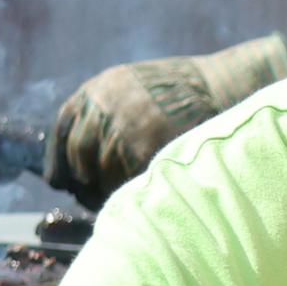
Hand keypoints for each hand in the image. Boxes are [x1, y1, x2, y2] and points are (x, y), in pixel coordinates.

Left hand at [38, 38, 286, 208]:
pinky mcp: (141, 149)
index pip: (62, 129)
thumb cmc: (188, 94)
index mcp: (98, 88)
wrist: (227, 87)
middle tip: (92, 198)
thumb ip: (107, 112)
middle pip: (78, 155)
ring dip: (108, 191)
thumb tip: (80, 158)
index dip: (59, 159)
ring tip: (126, 197)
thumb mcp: (136, 87)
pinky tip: (143, 195)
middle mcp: (102, 105)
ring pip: (100, 174)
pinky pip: (124, 182)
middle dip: (83, 181)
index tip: (62, 180)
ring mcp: (120, 127)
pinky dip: (130, 193)